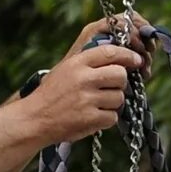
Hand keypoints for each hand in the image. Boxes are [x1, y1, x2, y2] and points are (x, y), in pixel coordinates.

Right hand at [17, 18, 141, 146]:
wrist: (34, 119)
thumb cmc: (52, 94)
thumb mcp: (65, 70)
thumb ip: (89, 63)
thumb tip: (122, 61)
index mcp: (76, 63)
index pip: (110, 52)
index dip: (128, 55)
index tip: (136, 60)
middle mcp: (82, 79)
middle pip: (120, 75)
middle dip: (120, 83)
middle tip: (110, 88)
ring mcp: (87, 99)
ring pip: (119, 98)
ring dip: (112, 103)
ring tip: (96, 105)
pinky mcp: (90, 119)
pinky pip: (113, 117)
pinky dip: (106, 119)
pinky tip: (93, 118)